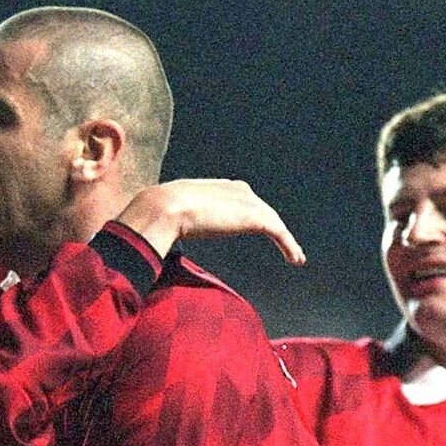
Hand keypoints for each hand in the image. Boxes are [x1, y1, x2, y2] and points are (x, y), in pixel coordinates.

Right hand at [116, 179, 303, 264]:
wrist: (163, 209)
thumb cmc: (155, 215)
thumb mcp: (165, 217)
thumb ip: (167, 224)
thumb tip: (149, 239)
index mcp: (215, 187)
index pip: (239, 198)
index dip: (249, 213)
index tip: (255, 226)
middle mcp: (235, 190)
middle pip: (260, 208)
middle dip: (270, 223)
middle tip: (282, 242)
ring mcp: (245, 202)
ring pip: (272, 221)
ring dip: (285, 240)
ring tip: (294, 256)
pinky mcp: (253, 217)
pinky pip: (278, 232)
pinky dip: (289, 245)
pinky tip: (295, 259)